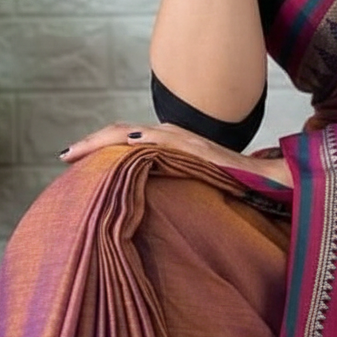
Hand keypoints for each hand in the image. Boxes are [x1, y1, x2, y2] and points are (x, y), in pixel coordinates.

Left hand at [58, 122, 292, 187]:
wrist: (271, 183)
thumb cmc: (237, 188)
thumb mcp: (194, 186)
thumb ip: (172, 185)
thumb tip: (147, 203)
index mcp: (173, 145)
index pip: (129, 139)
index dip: (100, 145)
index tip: (73, 158)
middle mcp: (176, 136)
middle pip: (124, 132)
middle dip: (93, 142)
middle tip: (65, 156)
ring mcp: (185, 141)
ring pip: (134, 133)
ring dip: (103, 141)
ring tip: (75, 153)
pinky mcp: (195, 150)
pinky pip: (160, 142)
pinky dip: (136, 141)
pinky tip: (119, 147)